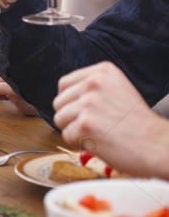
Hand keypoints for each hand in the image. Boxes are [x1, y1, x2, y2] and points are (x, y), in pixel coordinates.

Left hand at [53, 62, 168, 176]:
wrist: (158, 146)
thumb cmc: (138, 124)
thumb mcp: (118, 90)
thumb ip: (92, 87)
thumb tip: (62, 95)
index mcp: (102, 71)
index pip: (64, 84)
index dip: (71, 102)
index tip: (87, 112)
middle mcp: (94, 82)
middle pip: (59, 102)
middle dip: (71, 118)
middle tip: (96, 126)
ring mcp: (89, 103)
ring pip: (59, 119)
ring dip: (74, 131)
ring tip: (98, 133)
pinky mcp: (86, 124)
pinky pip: (67, 136)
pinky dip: (80, 144)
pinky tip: (100, 142)